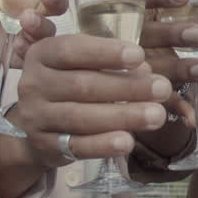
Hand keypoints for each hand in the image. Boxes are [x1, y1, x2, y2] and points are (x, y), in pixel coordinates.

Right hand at [9, 35, 170, 167]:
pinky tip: (128, 142)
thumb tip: (144, 71)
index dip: (106, 52)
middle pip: (82, 86)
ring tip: (157, 115)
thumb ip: (108, 61)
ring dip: (123, 116)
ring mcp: (36, 117)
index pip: (71, 50)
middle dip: (127, 87)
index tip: (139, 55)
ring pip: (81, 117)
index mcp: (42, 54)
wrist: (36, 125)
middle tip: (163, 88)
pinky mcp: (45, 146)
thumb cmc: (68, 82)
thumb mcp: (79, 63)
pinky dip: (103, 145)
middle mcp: (34, 84)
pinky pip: (76, 146)